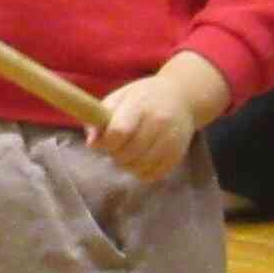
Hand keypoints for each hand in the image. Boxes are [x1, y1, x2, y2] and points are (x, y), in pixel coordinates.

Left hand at [86, 52, 231, 183]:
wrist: (182, 97)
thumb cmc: (143, 97)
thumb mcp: (120, 97)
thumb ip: (100, 117)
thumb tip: (91, 144)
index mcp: (140, 105)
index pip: (119, 132)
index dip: (107, 141)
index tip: (105, 139)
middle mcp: (159, 122)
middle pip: (128, 153)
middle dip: (115, 153)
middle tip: (117, 145)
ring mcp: (170, 140)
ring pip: (138, 167)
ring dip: (127, 164)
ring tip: (129, 150)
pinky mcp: (177, 155)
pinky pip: (151, 175)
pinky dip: (141, 171)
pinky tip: (141, 157)